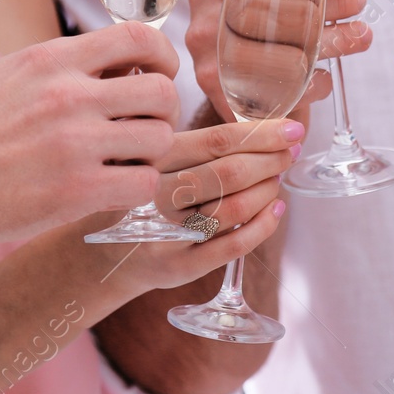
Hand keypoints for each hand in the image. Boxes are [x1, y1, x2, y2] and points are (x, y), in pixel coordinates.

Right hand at [0, 23, 180, 251]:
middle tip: (145, 129)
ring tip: (126, 161)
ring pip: (160, 139)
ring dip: (151, 153)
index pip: (139, 36)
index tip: (161, 75)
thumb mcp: (7, 74)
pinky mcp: (74, 191)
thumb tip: (111, 59)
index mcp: (52, 59)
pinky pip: (142, 184)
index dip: (163, 56)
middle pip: (162, 91)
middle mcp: (68, 95)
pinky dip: (136, 188)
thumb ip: (61, 65)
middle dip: (163, 112)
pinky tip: (113, 189)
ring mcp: (74, 143)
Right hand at [95, 117, 299, 296]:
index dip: (261, 134)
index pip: (216, 141)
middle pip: (229, 173)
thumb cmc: (142, 194)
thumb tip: (261, 126)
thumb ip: (193, 143)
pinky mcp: (178, 267)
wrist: (103, 252)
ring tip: (277, 177)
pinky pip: (232, 246)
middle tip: (290, 151)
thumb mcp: (151, 158)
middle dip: (270, 159)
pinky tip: (275, 209)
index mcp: (151, 159)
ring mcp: (166, 234)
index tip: (290, 128)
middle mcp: (155, 196)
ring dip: (267, 189)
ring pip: (234, 207)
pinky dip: (263, 225)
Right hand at [185, 0, 370, 122]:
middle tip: (359, 0)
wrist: (240, 89)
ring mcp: (214, 66)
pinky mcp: (232, 101)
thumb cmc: (262, 34)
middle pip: (269, 12)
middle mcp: (207, 26)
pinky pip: (284, 92)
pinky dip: (315, 84)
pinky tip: (327, 76)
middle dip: (325, 5)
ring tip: (361, 35)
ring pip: (280, 54)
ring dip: (331, 43)